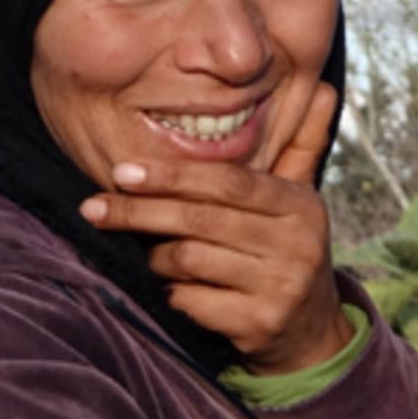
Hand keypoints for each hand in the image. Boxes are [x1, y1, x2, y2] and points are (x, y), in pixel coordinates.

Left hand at [79, 83, 351, 373]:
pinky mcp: (260, 324)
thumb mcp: (298, 200)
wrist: (311, 332)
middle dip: (138, 212)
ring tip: (154, 254)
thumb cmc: (286, 251)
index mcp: (299, 206)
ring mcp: (280, 287)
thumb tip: (325, 87)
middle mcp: (296, 244)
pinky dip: (174, 293)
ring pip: (189, 260)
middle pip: (200, 220)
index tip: (121, 171)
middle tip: (92, 207)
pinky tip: (177, 289)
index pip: (228, 182)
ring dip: (158, 257)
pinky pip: (192, 302)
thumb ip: (300, 144)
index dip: (172, 174)